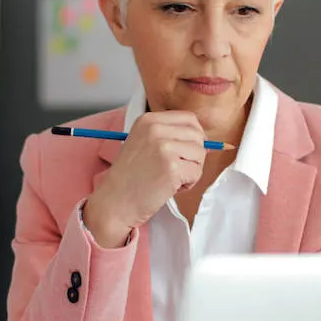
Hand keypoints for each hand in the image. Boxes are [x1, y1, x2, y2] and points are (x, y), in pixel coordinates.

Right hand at [82, 111, 205, 247]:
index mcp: (148, 120)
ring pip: (200, 154)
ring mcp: (164, 147)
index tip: (187, 151)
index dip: (195, 136)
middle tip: (177, 169)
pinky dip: (188, 184)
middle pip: (197, 135)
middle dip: (194, 155)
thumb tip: (205, 141)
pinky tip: (170, 187)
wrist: (115, 202)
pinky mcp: (172, 168)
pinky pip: (197, 172)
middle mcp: (155, 129)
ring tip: (170, 179)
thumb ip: (169, 136)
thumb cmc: (130, 178)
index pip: (189, 118)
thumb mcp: (143, 144)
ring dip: (191, 170)